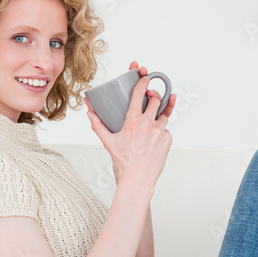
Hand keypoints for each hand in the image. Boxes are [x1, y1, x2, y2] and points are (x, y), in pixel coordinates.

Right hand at [84, 61, 176, 190]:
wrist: (137, 179)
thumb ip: (98, 125)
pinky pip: (165, 129)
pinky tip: (153, 139)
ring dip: (159, 113)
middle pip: (156, 99)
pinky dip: (160, 130)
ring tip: (152, 120)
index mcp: (132, 121)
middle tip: (151, 96)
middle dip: (154, 95)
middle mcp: (147, 124)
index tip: (145, 77)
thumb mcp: (108, 142)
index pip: (139, 93)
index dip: (143, 81)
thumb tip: (89, 112)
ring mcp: (159, 131)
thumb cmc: (122, 162)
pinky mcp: (167, 139)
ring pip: (163, 114)